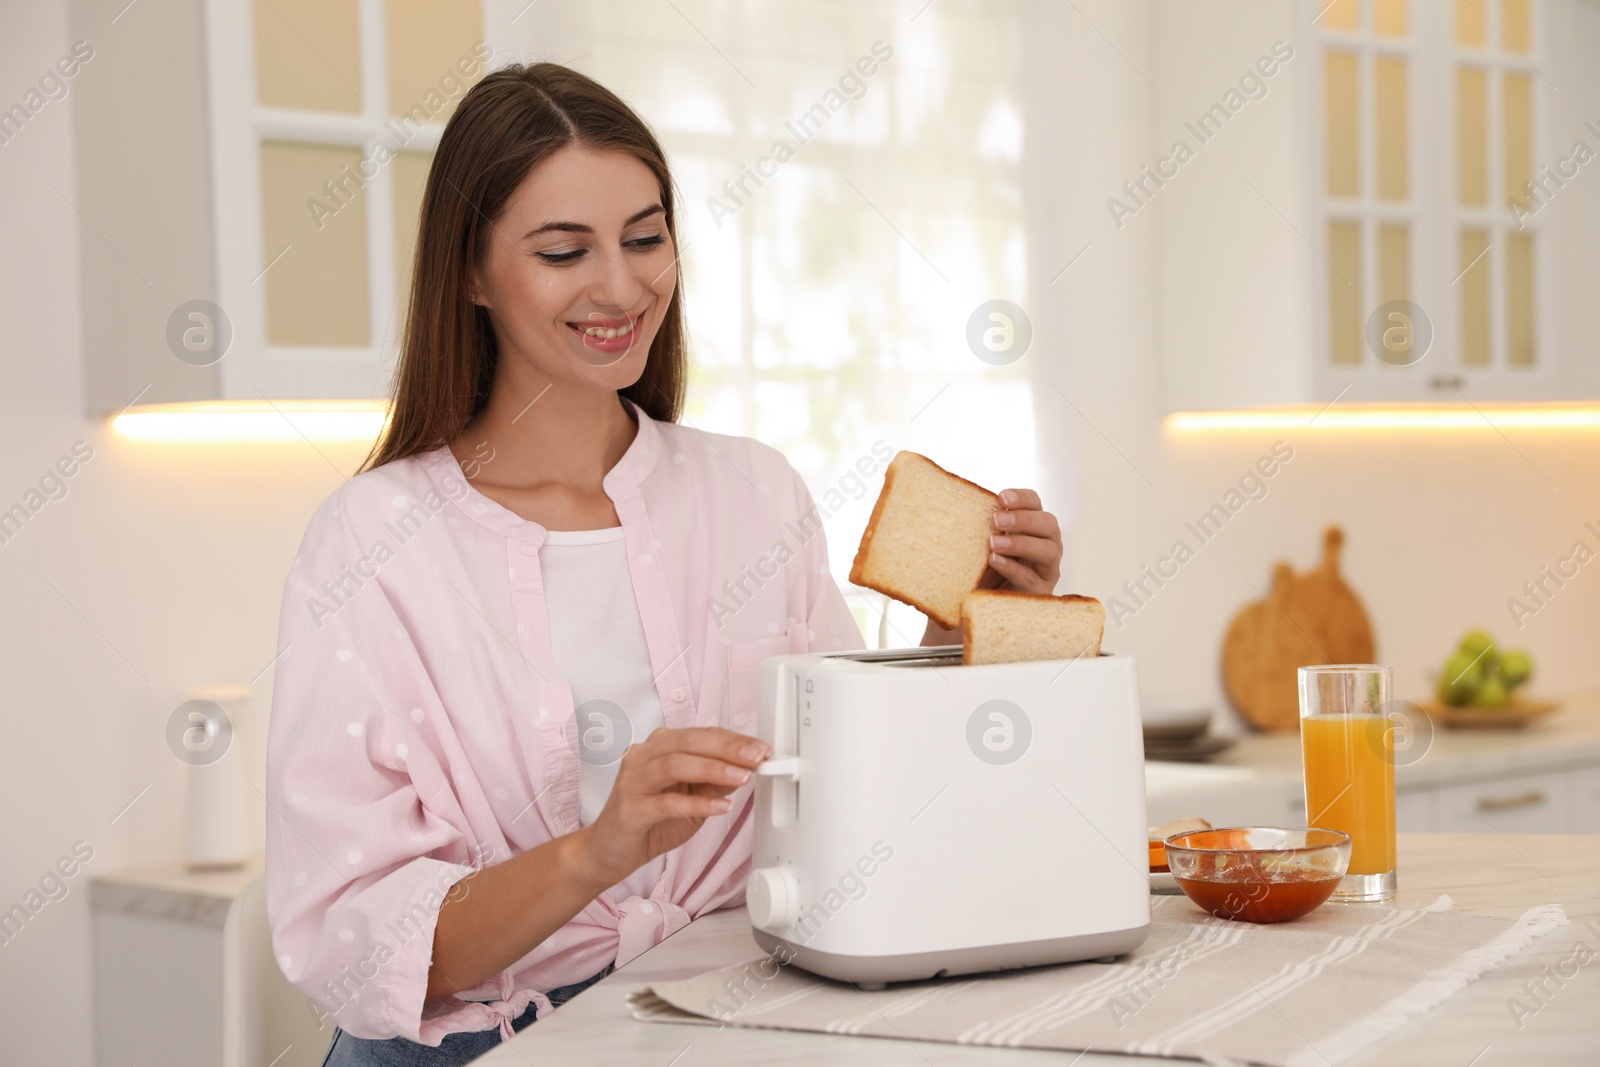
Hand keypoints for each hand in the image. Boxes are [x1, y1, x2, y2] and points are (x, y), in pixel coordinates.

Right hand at [571, 727, 770, 891]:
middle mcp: (643, 756)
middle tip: (757, 756)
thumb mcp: (690, 799)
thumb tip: (748, 768)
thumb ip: (713, 782)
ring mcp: (632, 780)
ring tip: (743, 778)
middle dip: (728, 748)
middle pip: (689, 742)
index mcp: (658, 747)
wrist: (608, 851)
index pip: (701, 734)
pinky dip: (697, 804)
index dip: (734, 739)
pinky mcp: (629, 809)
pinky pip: (666, 803)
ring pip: (675, 765)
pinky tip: (721, 807)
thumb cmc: (650, 821)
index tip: (762, 748)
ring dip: (714, 769)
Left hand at [980, 488, 1062, 593]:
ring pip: (1048, 551)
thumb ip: (982, 525)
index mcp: (1032, 526)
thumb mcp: (980, 543)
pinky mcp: (1040, 592)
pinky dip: (1013, 568)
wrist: (978, 602)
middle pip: (1049, 524)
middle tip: (997, 520)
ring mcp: (1046, 569)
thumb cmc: (982, 567)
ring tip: (993, 544)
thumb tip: (965, 504)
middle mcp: (1046, 544)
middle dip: (1023, 519)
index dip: (1022, 498)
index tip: (1002, 497)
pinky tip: (995, 561)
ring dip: (1021, 544)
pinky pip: (1031, 578)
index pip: (1035, 504)